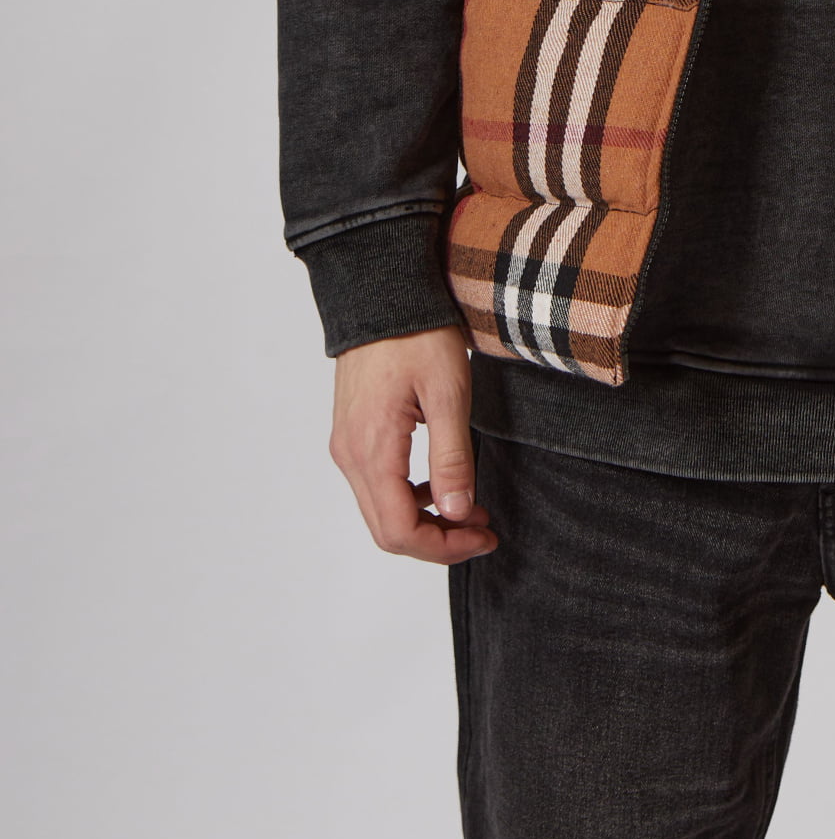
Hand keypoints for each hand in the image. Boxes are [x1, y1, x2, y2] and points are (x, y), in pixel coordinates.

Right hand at [329, 326, 498, 564]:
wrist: (382, 292)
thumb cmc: (417, 334)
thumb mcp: (448, 392)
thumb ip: (451, 458)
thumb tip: (458, 514)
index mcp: (372, 449)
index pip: (400, 531)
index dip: (445, 546)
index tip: (484, 536)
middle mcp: (350, 455)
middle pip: (387, 530)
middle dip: (437, 540)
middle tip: (483, 530)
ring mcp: (347, 444)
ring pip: (380, 510)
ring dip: (425, 520)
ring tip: (471, 508)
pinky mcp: (352, 433)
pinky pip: (376, 485)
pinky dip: (409, 497)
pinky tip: (441, 482)